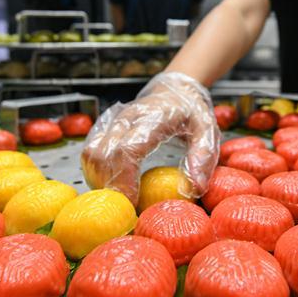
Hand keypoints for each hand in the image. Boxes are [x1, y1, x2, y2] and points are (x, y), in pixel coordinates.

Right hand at [80, 72, 219, 204]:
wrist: (175, 88)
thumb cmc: (191, 112)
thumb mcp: (208, 130)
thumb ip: (203, 157)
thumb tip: (195, 188)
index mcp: (153, 118)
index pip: (127, 150)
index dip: (124, 180)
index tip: (132, 203)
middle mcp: (127, 117)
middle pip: (104, 155)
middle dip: (111, 186)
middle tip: (128, 207)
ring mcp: (113, 120)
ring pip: (91, 154)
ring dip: (101, 180)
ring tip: (121, 196)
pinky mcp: (105, 126)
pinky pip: (89, 151)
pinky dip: (96, 172)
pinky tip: (113, 184)